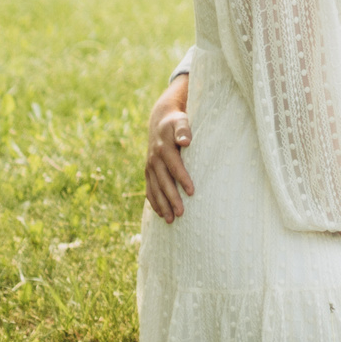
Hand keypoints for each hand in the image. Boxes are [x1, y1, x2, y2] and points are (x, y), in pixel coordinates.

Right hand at [144, 78, 193, 221]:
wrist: (160, 121)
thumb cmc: (176, 122)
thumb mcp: (181, 121)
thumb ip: (184, 130)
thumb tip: (185, 141)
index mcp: (163, 148)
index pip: (174, 166)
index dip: (182, 179)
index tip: (192, 192)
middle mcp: (154, 159)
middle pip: (164, 182)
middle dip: (171, 198)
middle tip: (181, 213)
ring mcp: (150, 166)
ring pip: (155, 189)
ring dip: (162, 205)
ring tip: (170, 220)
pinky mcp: (148, 171)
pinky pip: (149, 189)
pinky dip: (153, 202)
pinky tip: (159, 214)